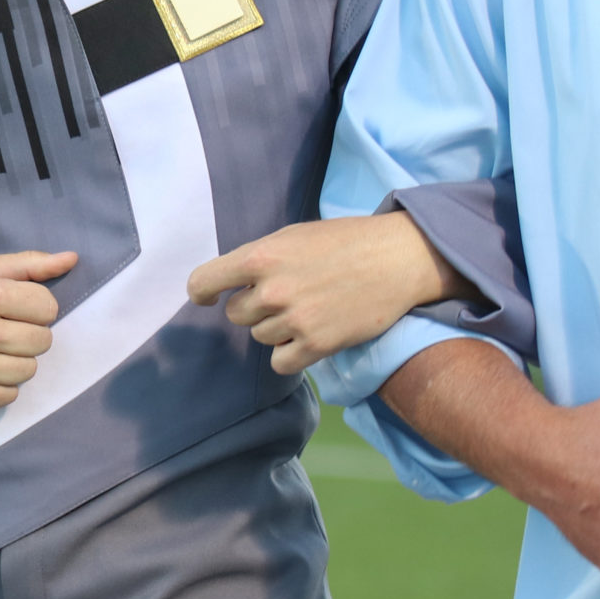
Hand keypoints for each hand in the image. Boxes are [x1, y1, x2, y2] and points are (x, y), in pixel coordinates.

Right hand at [0, 251, 78, 409]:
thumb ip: (26, 264)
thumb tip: (72, 259)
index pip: (48, 307)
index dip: (36, 308)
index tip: (16, 309)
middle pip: (43, 341)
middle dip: (28, 334)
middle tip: (2, 330)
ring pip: (29, 370)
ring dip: (16, 361)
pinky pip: (8, 397)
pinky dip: (0, 386)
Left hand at [187, 212, 466, 375]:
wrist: (397, 259)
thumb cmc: (345, 241)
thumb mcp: (294, 236)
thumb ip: (260, 259)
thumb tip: (230, 284)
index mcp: (261, 256)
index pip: (203, 283)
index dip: (203, 293)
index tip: (210, 298)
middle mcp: (272, 290)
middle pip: (236, 315)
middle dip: (254, 307)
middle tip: (287, 294)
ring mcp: (294, 320)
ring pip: (260, 337)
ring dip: (277, 328)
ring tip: (308, 308)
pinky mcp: (317, 346)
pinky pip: (280, 362)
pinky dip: (290, 354)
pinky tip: (308, 336)